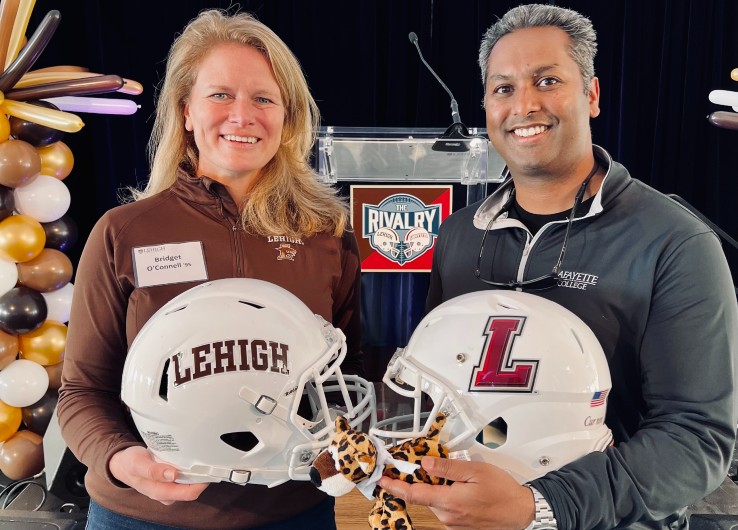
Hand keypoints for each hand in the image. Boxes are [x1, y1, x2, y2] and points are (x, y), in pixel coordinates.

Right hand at [109, 446, 208, 504]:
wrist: (122, 464)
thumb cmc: (130, 463)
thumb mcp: (138, 464)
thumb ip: (154, 471)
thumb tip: (173, 475)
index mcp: (159, 491)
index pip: (188, 493)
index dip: (201, 483)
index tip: (209, 470)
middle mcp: (165, 493)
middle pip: (192, 490)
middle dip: (202, 479)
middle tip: (209, 462)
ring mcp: (167, 489)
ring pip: (189, 485)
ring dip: (197, 475)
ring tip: (201, 460)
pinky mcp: (168, 483)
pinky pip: (184, 479)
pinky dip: (190, 472)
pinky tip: (191, 462)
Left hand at [377, 456, 534, 529]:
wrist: (521, 512)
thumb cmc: (503, 492)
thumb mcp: (475, 470)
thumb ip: (447, 467)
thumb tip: (426, 463)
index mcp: (449, 502)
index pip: (413, 494)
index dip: (395, 486)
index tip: (382, 479)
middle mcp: (448, 516)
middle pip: (424, 496)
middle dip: (422, 481)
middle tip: (426, 466)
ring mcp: (454, 524)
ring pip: (436, 502)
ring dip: (437, 489)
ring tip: (456, 478)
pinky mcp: (460, 526)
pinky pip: (446, 509)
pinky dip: (447, 497)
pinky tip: (461, 489)